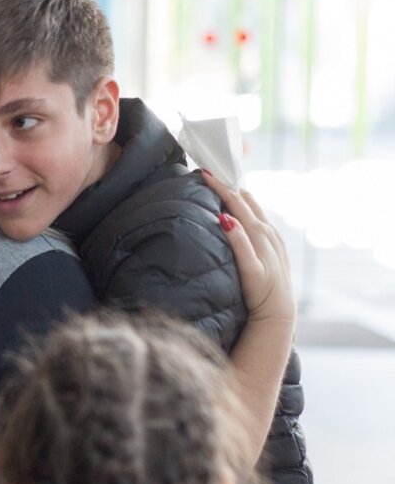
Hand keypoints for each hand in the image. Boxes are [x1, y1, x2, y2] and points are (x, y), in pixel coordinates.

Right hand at [202, 170, 294, 326]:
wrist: (278, 310)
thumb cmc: (260, 292)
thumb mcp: (248, 269)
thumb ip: (239, 243)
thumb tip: (225, 217)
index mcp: (259, 233)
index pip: (236, 202)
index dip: (220, 186)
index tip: (205, 174)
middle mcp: (268, 231)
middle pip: (246, 201)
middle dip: (228, 187)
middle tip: (211, 176)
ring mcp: (273, 237)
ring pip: (255, 208)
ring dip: (239, 197)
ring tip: (224, 189)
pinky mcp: (276, 244)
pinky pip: (261, 218)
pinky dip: (249, 209)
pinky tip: (244, 211)